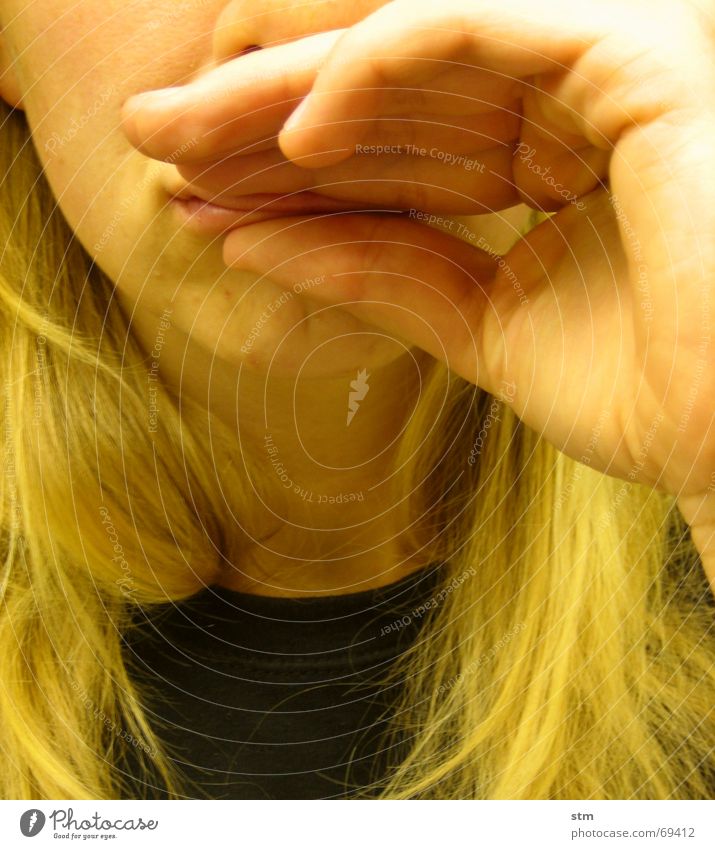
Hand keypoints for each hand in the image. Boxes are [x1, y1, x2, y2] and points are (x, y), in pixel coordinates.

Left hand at [121, 0, 714, 589]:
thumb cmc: (644, 393)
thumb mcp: (483, 331)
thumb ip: (383, 276)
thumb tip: (254, 242)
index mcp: (554, 171)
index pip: (400, 159)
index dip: (296, 181)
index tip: (204, 203)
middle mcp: (575, 109)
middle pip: (390, 101)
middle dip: (266, 124)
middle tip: (158, 144)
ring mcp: (606, 72)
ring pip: (410, 57)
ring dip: (289, 98)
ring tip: (184, 142)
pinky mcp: (632, 56)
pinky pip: (465, 30)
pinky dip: (373, 72)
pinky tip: (291, 136)